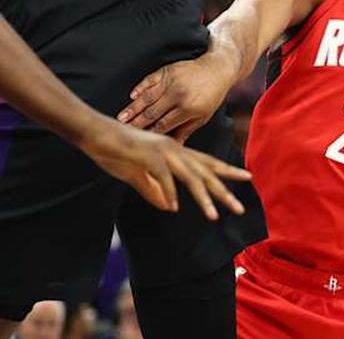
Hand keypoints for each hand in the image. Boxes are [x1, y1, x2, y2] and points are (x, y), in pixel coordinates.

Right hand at [80, 119, 249, 219]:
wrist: (92, 131)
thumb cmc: (113, 151)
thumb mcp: (136, 175)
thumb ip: (154, 191)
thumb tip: (171, 207)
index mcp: (174, 152)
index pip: (207, 162)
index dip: (227, 170)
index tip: (247, 177)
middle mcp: (174, 149)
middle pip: (205, 171)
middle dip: (223, 190)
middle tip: (239, 208)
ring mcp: (161, 151)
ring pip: (189, 175)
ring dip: (202, 197)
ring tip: (214, 216)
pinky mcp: (146, 155)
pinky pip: (162, 176)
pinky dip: (169, 191)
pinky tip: (174, 206)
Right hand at [117, 54, 233, 142]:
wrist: (217, 69)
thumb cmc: (211, 95)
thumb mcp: (204, 115)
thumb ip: (186, 130)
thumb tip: (174, 146)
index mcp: (188, 109)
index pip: (164, 125)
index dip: (150, 133)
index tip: (139, 141)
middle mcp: (178, 95)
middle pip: (152, 113)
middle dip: (136, 123)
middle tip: (123, 130)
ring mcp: (171, 82)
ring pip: (148, 98)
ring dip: (133, 108)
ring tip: (121, 117)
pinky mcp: (167, 71)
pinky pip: (149, 81)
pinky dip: (140, 89)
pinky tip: (131, 96)